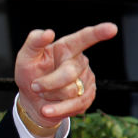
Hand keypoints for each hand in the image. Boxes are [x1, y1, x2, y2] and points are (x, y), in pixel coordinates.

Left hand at [14, 23, 117, 137]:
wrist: (32, 99)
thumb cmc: (30, 73)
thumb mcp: (25, 56)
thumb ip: (34, 41)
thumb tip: (48, 33)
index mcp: (66, 47)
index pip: (84, 38)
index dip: (99, 32)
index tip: (112, 28)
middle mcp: (80, 61)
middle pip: (69, 73)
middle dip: (48, 83)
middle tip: (34, 86)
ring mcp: (87, 79)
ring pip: (72, 91)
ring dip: (50, 95)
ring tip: (43, 93)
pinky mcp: (88, 97)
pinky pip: (75, 105)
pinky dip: (57, 109)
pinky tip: (48, 108)